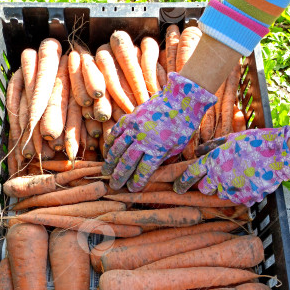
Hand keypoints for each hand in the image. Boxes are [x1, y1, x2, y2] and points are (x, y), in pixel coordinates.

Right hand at [103, 73, 215, 190]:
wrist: (181, 100)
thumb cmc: (183, 126)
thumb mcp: (178, 148)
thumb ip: (163, 160)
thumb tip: (151, 172)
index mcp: (157, 150)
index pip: (143, 171)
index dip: (136, 182)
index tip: (132, 189)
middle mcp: (143, 140)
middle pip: (126, 163)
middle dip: (119, 177)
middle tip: (114, 186)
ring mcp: (134, 128)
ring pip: (117, 149)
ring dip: (110, 162)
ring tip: (106, 171)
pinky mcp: (130, 117)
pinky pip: (115, 132)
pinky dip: (110, 143)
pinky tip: (107, 152)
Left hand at [173, 125, 289, 205]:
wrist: (280, 154)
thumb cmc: (256, 142)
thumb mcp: (232, 138)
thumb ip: (213, 146)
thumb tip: (198, 151)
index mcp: (214, 160)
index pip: (191, 174)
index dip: (182, 182)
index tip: (178, 188)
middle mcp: (219, 176)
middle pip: (205, 189)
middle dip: (208, 186)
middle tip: (219, 179)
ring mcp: (232, 189)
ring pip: (222, 195)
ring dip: (226, 189)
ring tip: (240, 177)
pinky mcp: (245, 198)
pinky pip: (238, 199)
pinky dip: (242, 193)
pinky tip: (251, 182)